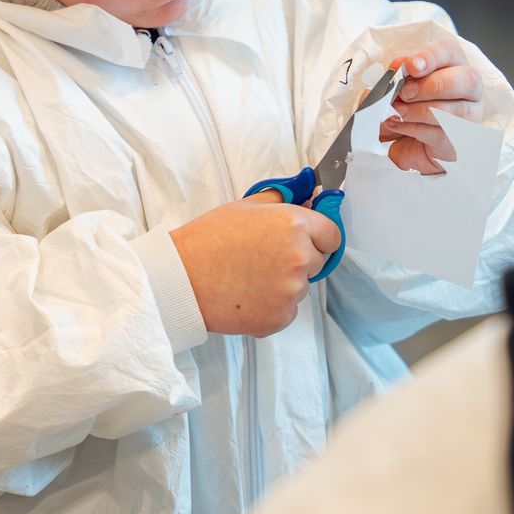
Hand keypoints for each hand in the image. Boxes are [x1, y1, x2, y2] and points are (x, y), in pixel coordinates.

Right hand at [171, 199, 342, 336]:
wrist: (181, 279)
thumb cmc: (208, 239)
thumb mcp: (247, 206)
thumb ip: (283, 200)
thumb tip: (309, 195)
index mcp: (294, 225)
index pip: (332, 235)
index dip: (318, 237)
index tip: (306, 240)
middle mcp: (300, 258)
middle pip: (319, 262)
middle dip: (300, 260)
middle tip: (265, 258)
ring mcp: (291, 291)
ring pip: (301, 287)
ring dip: (284, 284)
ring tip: (249, 277)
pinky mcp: (280, 318)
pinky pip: (287, 310)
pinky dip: (272, 306)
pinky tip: (247, 295)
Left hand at [380, 37, 485, 174]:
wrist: (411, 138)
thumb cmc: (410, 103)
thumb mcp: (400, 85)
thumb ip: (398, 75)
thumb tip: (396, 69)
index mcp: (453, 64)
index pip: (450, 52)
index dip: (431, 57)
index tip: (412, 66)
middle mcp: (469, 89)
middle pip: (466, 80)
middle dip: (431, 86)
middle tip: (405, 92)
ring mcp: (469, 116)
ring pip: (456, 111)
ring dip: (421, 110)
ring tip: (397, 111)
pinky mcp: (459, 140)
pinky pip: (441, 133)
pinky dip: (415, 129)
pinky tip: (398, 124)